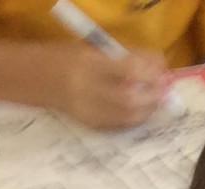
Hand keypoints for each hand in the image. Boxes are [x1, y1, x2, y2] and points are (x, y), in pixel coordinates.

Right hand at [53, 46, 168, 128]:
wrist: (40, 79)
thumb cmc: (72, 57)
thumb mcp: (97, 48)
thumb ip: (127, 56)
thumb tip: (159, 65)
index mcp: (89, 63)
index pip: (127, 70)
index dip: (150, 74)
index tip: (162, 73)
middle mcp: (87, 90)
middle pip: (129, 99)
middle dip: (152, 97)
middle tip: (164, 91)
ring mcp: (88, 111)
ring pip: (127, 117)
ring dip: (148, 110)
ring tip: (156, 100)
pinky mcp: (91, 125)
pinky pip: (120, 125)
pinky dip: (136, 118)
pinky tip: (142, 110)